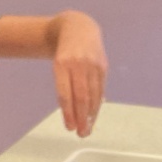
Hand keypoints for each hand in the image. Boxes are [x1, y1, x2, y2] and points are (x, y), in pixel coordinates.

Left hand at [50, 11, 106, 136]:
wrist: (78, 28)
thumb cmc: (66, 51)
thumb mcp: (58, 64)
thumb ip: (64, 85)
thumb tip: (73, 114)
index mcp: (62, 63)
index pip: (65, 93)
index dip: (68, 112)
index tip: (69, 127)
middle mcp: (78, 63)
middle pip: (81, 96)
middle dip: (81, 117)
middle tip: (81, 133)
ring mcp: (92, 64)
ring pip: (93, 94)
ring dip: (91, 114)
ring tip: (88, 128)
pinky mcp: (103, 65)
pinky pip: (100, 89)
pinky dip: (98, 104)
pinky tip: (94, 115)